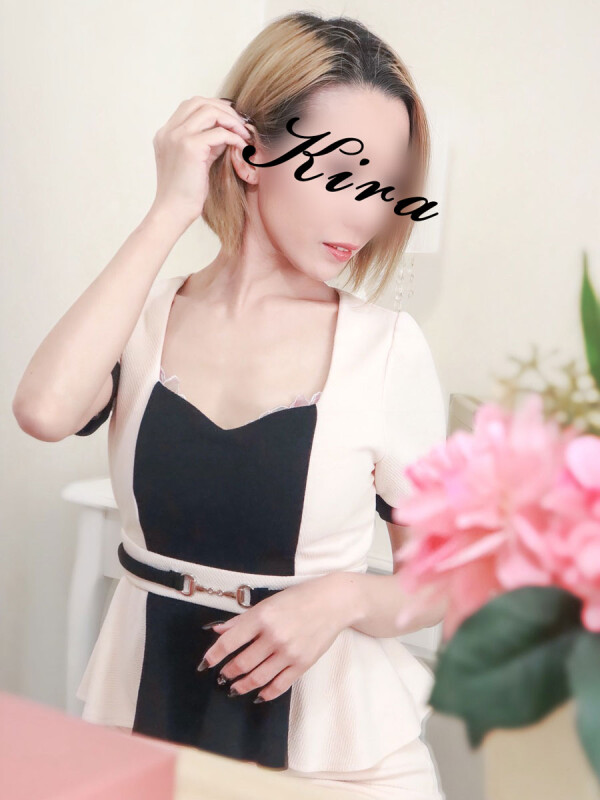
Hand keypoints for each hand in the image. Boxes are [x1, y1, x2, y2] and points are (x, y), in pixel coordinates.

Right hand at [150, 95, 251, 227]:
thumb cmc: (185, 194)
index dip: (214, 107)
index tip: (231, 119)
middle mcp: (169, 131)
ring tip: (243, 134)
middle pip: (199, 102)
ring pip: (209, 111)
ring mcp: (177, 137)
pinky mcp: (190, 147)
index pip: (190, 105)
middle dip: (224, 109)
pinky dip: (234, 137)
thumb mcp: (195, 161)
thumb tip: (227, 132)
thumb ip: (207, 144)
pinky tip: (241, 147)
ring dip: (231, 120)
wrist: (173, 212)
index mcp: (166, 134)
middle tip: (241, 124)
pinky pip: (219, 133)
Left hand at [197, 574, 353, 701]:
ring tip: (234, 688)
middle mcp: (274, 636)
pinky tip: (258, 695)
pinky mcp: (302, 664)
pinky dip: (266, 693)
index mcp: (262, 616)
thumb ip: (242, 619)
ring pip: (258, 677)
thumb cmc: (299, 598)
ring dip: (242, 685)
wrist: (333, 602)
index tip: (204, 664)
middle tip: (221, 676)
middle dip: (227, 672)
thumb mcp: (268, 602)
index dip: (214, 655)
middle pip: (242, 663)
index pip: (230, 641)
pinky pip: (279, 685)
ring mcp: (288, 652)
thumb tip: (218, 630)